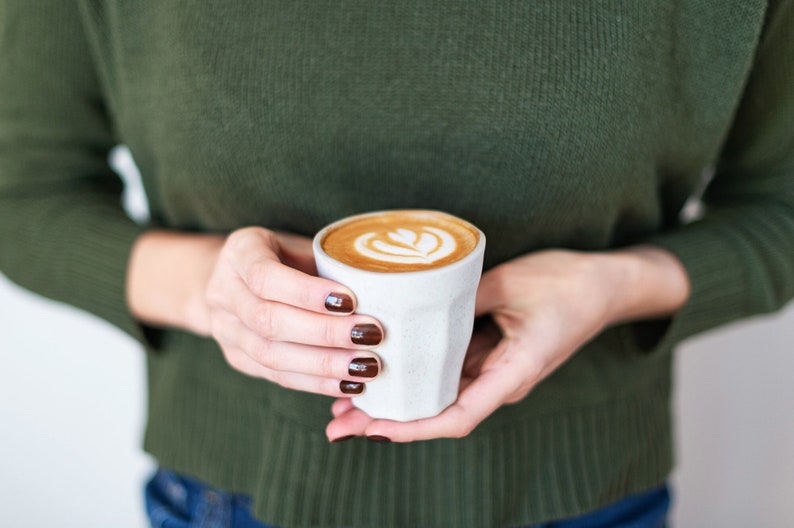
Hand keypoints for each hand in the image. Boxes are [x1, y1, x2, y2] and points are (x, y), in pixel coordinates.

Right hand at [128, 227, 383, 397]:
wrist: (237, 277)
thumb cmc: (284, 255)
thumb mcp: (300, 244)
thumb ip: (328, 264)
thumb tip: (382, 288)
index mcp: (239, 252)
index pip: (266, 276)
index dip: (307, 293)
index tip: (350, 300)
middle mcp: (223, 292)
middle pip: (268, 321)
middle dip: (325, 332)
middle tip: (370, 335)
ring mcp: (225, 329)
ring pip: (271, 355)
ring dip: (324, 364)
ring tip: (366, 365)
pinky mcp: (237, 358)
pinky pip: (276, 376)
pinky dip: (316, 383)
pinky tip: (348, 383)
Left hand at [325, 247, 688, 441]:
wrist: (605, 284)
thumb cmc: (567, 284)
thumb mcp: (510, 283)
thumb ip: (460, 297)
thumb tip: (409, 304)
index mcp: (512, 373)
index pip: (457, 417)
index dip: (412, 428)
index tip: (372, 429)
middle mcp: (500, 381)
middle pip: (438, 414)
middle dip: (388, 421)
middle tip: (338, 423)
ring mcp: (494, 370)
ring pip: (439, 396)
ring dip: (395, 401)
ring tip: (346, 404)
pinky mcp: (490, 355)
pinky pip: (448, 372)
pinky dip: (415, 375)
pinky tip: (386, 368)